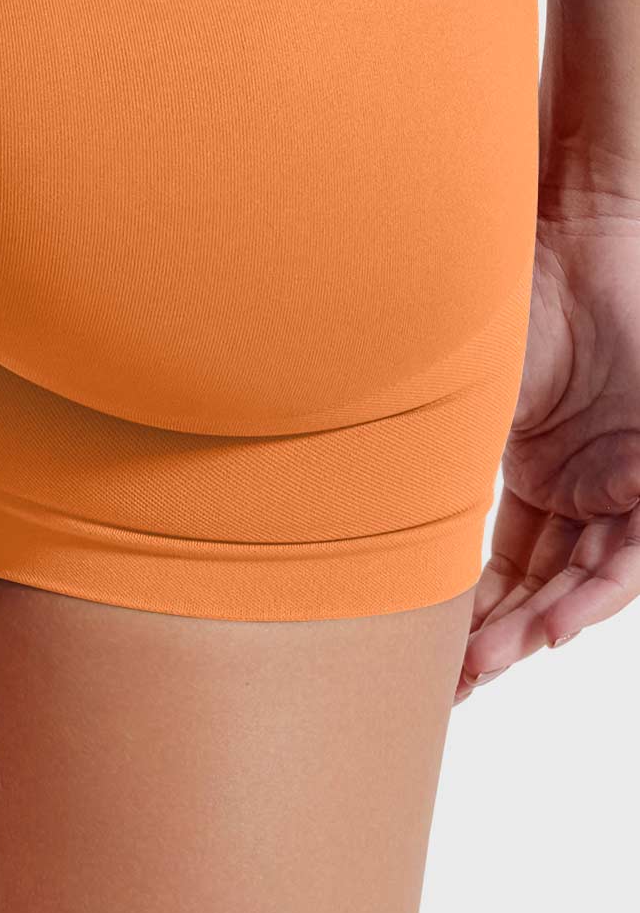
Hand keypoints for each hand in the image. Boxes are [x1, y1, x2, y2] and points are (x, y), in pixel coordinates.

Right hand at [458, 196, 639, 699]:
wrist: (572, 232)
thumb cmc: (508, 291)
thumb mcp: (450, 389)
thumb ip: (414, 439)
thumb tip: (306, 470)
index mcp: (533, 465)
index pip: (503, 558)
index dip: (470, 609)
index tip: (429, 653)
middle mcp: (581, 481)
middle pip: (543, 581)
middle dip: (498, 636)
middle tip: (453, 679)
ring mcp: (621, 477)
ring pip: (587, 579)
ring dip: (539, 626)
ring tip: (489, 664)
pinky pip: (632, 553)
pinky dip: (593, 591)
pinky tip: (549, 625)